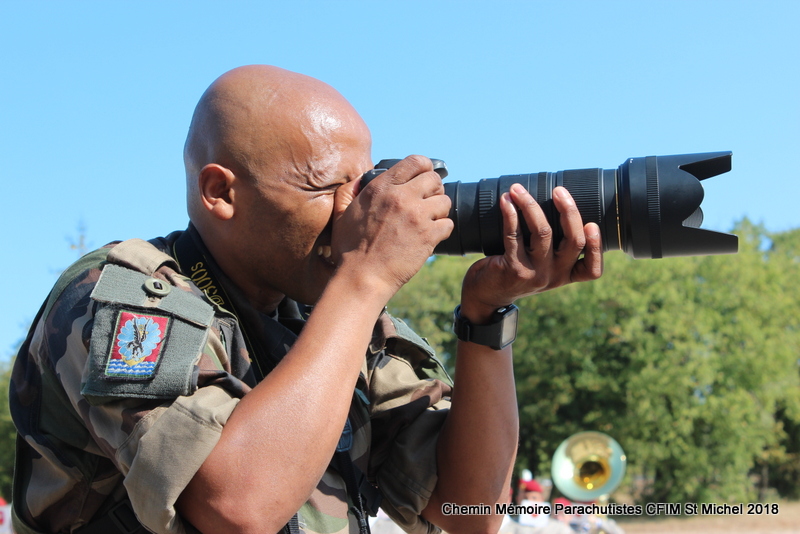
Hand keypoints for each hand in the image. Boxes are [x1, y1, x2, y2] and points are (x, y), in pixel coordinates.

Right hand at [331, 155, 452, 298]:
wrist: (362, 277)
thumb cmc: (349, 249)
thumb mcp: (341, 214)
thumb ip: (349, 191)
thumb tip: (360, 180)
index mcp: (381, 188)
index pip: (415, 161)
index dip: (424, 167)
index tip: (423, 177)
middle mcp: (401, 197)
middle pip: (434, 179)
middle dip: (433, 189)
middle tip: (426, 203)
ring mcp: (417, 216)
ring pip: (445, 201)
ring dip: (439, 211)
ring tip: (428, 221)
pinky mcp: (428, 236)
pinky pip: (448, 224)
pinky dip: (442, 231)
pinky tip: (429, 237)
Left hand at [460, 185, 602, 321]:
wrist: (486, 295)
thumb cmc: (515, 271)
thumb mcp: (540, 266)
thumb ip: (553, 247)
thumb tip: (557, 203)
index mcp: (565, 275)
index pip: (592, 269)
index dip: (596, 247)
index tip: (592, 224)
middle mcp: (554, 276)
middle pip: (573, 240)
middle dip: (569, 210)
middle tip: (559, 190)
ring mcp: (535, 273)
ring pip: (543, 232)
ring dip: (530, 205)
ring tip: (518, 189)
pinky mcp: (514, 268)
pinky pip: (514, 234)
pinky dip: (510, 214)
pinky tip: (506, 201)